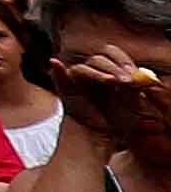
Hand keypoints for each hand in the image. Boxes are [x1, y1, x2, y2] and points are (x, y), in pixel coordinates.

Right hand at [55, 45, 170, 156]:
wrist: (101, 136)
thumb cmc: (118, 121)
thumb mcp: (131, 102)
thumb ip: (133, 87)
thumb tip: (137, 76)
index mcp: (110, 71)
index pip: (114, 55)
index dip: (123, 61)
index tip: (134, 74)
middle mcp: (94, 71)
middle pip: (100, 58)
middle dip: (115, 68)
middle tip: (126, 80)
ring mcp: (79, 78)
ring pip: (86, 66)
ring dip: (100, 73)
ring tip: (112, 81)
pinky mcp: (65, 87)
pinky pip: (61, 76)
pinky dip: (58, 70)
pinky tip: (55, 63)